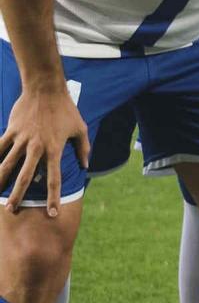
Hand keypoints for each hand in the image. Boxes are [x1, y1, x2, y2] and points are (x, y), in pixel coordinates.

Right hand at [0, 83, 87, 215]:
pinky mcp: (11, 131)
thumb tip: (85, 165)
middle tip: (13, 210)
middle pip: (25, 177)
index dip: (53, 197)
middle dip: (18, 195)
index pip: (54, 178)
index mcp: (55, 149)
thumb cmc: (66, 109)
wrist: (46, 89)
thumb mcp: (81, 128)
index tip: (53, 213)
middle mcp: (37, 148)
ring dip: (1, 182)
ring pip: (8, 165)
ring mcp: (22, 140)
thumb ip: (83, 148)